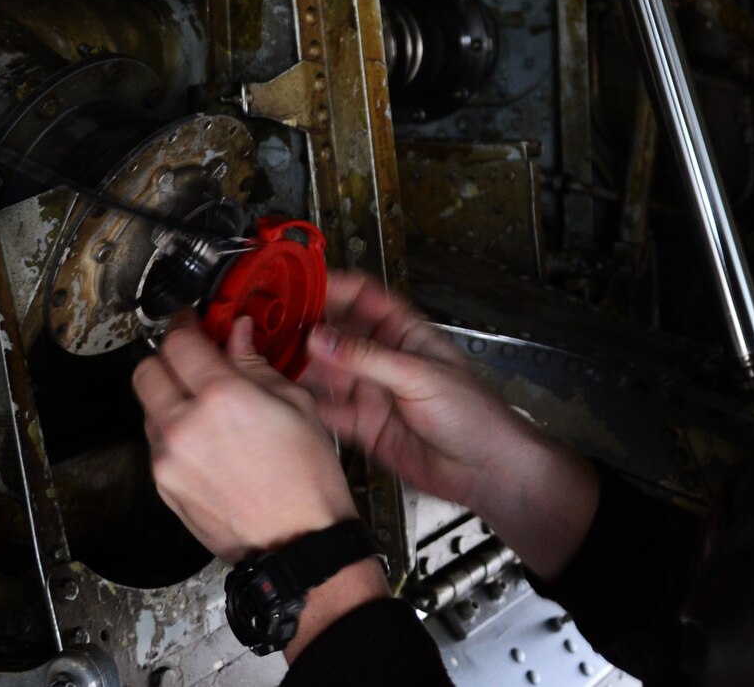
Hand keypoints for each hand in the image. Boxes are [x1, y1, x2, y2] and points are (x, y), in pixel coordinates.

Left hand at [132, 312, 358, 561]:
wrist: (300, 545)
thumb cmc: (307, 483)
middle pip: (147, 369)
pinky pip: (156, 443)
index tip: (193, 320)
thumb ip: (255, 363)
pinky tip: (205, 438)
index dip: (186, 322)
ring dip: (168, 394)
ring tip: (204, 403)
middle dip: (167, 356)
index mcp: (221, 398)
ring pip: (147, 407)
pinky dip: (172, 430)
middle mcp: (185, 427)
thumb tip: (237, 335)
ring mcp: (169, 460)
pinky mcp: (165, 487)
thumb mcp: (295, 405)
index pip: (179, 339)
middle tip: (192, 356)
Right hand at [299, 271, 598, 577]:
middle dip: (304, 326)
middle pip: (335, 332)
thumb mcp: (419, 375)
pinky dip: (306, 403)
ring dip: (299, 365)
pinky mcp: (364, 424)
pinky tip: (285, 398)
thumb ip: (367, 357)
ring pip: (326, 370)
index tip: (298, 284)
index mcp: (403, 333)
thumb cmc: (475, 415)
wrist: (486, 469)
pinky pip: (328, 409)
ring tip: (267, 359)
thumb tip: (321, 338)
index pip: (361, 296)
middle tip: (270, 324)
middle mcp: (383, 358)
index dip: (331, 286)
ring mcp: (372, 390)